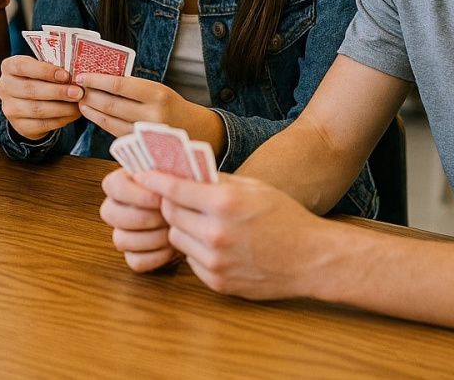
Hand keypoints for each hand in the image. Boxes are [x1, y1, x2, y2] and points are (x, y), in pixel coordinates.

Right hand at [0, 54, 82, 139]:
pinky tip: (73, 114)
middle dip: (58, 91)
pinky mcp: (19, 126)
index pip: (22, 67)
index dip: (45, 71)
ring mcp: (10, 109)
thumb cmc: (38, 79)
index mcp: (9, 67)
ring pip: (37, 109)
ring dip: (62, 108)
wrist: (26, 104)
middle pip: (30, 90)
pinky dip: (61, 120)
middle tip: (78, 92)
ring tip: (78, 104)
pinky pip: (42, 124)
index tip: (65, 75)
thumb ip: (53, 69)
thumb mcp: (40, 68)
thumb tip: (75, 75)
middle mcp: (4, 87)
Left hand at [75, 73, 222, 151]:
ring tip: (80, 100)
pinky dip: (100, 121)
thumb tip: (98, 78)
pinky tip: (92, 114)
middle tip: (75, 88)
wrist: (193, 129)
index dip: (96, 80)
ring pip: (109, 119)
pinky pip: (114, 131)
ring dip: (90, 109)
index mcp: (157, 94)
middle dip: (89, 95)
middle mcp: (151, 115)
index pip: (119, 84)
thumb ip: (132, 86)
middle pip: (110, 103)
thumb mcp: (157, 89)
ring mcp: (145, 133)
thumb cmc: (171, 104)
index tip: (81, 75)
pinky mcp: (140, 145)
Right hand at [100, 167, 180, 271]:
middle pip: (110, 213)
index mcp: (124, 183)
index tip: (159, 198)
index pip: (112, 185)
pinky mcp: (134, 256)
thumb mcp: (180, 178)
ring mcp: (123, 233)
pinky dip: (156, 256)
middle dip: (143, 217)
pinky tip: (173, 248)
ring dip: (151, 237)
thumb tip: (163, 182)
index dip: (133, 193)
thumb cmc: (188, 193)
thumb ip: (167, 176)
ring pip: (120, 239)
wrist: (200, 217)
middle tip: (167, 217)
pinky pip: (135, 261)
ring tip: (173, 231)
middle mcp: (117, 208)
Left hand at [132, 170, 330, 299]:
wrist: (312, 260)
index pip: (172, 189)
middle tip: (181, 199)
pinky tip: (219, 245)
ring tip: (206, 223)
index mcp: (224, 203)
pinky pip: (191, 260)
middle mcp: (215, 233)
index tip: (141, 175)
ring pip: (176, 237)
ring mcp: (215, 261)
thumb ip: (215, 181)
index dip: (153, 180)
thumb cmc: (285, 217)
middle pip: (169, 213)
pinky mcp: (217, 282)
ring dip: (184, 228)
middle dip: (171, 204)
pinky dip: (197, 250)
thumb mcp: (253, 187)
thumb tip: (183, 172)